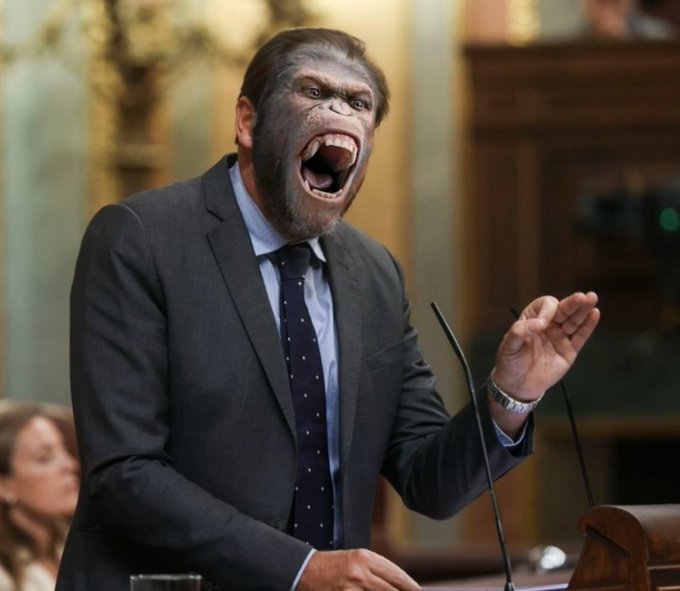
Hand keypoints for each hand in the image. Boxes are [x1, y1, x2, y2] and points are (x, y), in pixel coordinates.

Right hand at [297, 549, 419, 590]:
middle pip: (391, 590)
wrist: (305, 571)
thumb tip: (401, 585)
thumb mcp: (357, 559)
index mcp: (365, 558)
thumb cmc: (335, 565)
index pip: (396, 575)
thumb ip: (378, 570)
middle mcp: (360, 573)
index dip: (411, 587)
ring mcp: (351, 589)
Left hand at [493, 291, 599, 401]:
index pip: (545, 306)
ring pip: (574, 321)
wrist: (517, 385)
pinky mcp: (569, 351)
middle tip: (584, 296)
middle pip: (563, 309)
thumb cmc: (510, 362)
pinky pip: (580, 336)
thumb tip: (538, 324)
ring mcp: (560, 337)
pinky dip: (588, 325)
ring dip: (583, 310)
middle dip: (573, 303)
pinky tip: (595, 313)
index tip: (542, 324)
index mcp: (532, 318)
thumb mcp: (509, 346)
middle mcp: (548, 325)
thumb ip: (519, 332)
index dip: (547, 311)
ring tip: (592, 298)